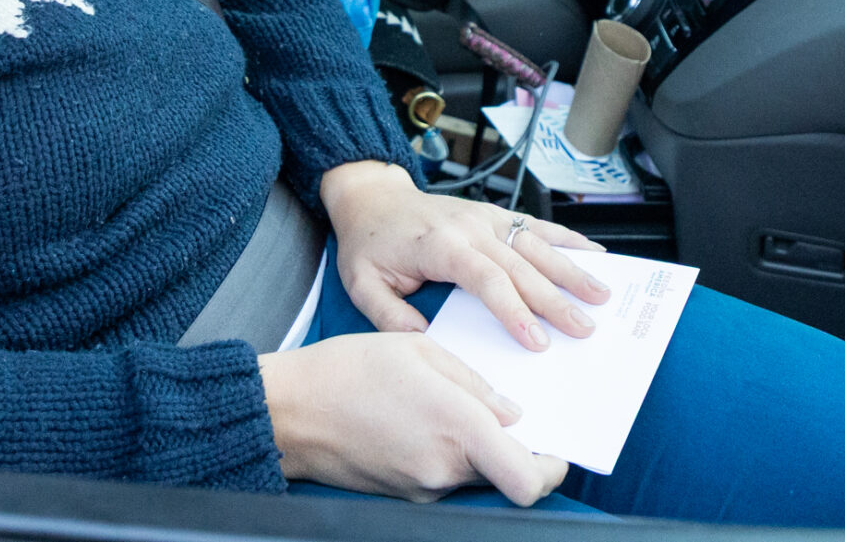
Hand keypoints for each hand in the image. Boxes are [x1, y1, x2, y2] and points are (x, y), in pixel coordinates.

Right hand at [260, 333, 568, 503]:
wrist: (289, 410)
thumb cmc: (347, 370)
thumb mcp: (419, 351)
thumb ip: (475, 384)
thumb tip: (509, 413)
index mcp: (456, 428)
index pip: (528, 477)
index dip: (551, 468)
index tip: (555, 448)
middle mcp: (443, 468)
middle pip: (505, 477)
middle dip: (514, 452)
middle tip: (507, 421)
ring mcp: (422, 487)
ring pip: (475, 477)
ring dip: (477, 451)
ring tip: (450, 409)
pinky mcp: (403, 494)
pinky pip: (444, 477)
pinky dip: (447, 455)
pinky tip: (424, 422)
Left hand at [318, 161, 609, 350]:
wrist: (370, 198)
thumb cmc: (368, 244)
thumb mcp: (362, 284)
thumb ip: (390, 315)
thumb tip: (426, 341)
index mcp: (440, 246)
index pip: (486, 279)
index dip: (515, 310)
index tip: (538, 341)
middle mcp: (469, 228)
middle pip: (521, 266)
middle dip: (556, 300)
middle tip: (585, 330)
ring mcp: (485, 218)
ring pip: (537, 244)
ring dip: (572, 270)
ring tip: (603, 295)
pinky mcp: (494, 215)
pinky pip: (536, 226)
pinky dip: (567, 239)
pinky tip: (595, 254)